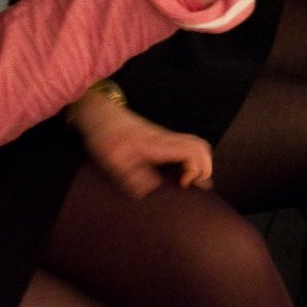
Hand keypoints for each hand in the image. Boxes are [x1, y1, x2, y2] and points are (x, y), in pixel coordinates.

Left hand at [73, 96, 212, 198]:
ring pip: (197, 144)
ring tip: (189, 182)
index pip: (193, 152)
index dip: (196, 170)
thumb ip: (133, 175)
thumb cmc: (107, 137)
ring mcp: (166, 137)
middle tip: (192, 186)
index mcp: (159, 145)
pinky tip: (181, 174)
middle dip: (205, 168)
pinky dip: (193, 159)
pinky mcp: (162, 139)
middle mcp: (167, 139)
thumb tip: (152, 191)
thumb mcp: (114, 159)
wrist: (101, 114)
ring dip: (200, 163)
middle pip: (201, 147)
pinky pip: (187, 146)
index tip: (182, 185)